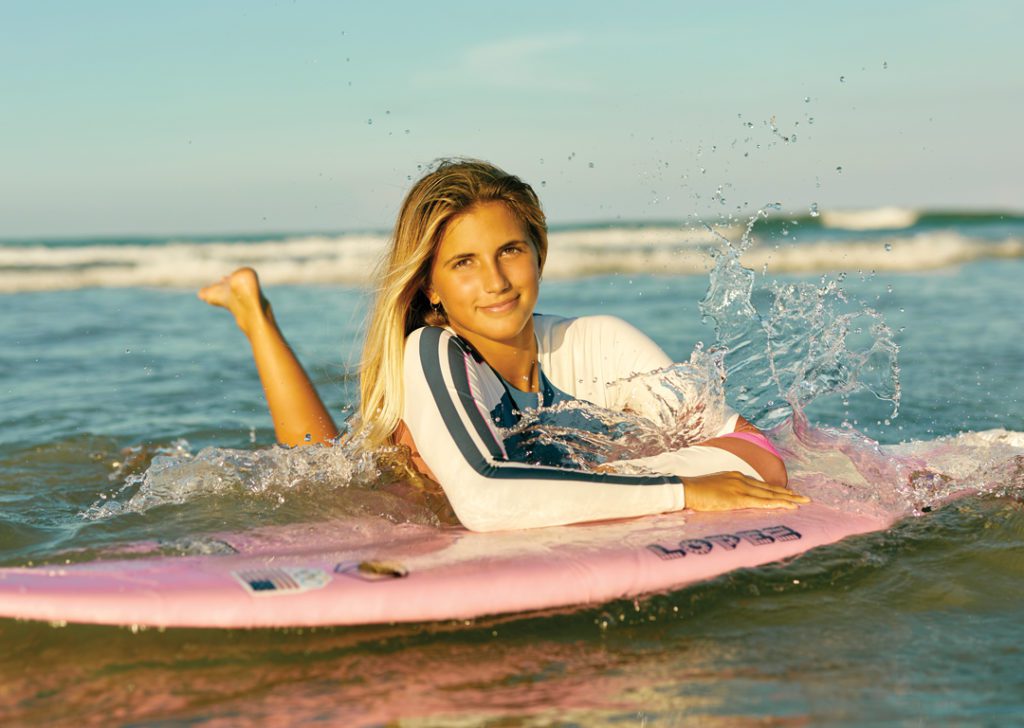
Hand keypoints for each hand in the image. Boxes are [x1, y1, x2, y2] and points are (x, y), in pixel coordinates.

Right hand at [682, 471, 809, 510]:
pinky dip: (777, 503)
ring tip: (802, 502)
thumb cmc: (695, 491)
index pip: (760, 484)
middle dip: (788, 493)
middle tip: (804, 498)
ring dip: (788, 498)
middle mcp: (741, 479)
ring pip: (769, 494)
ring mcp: (740, 488)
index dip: (776, 489)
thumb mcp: (714, 488)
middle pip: (769, 488)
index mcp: (735, 476)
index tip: (789, 492)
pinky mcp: (737, 498)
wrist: (685, 488)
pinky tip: (788, 506)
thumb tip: (731, 501)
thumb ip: (725, 492)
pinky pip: (761, 502)